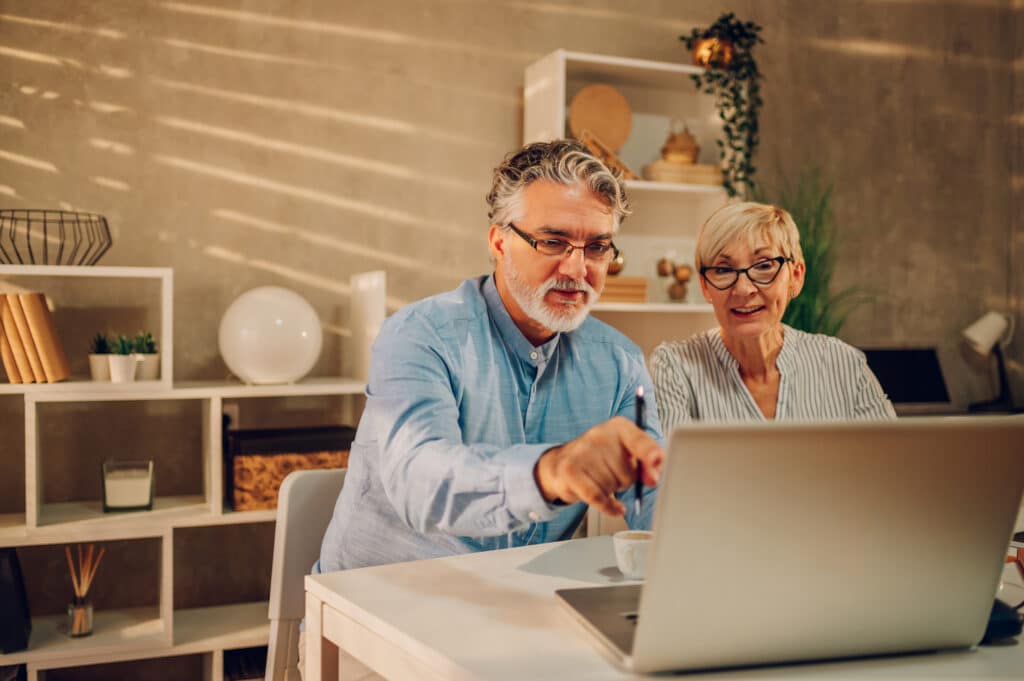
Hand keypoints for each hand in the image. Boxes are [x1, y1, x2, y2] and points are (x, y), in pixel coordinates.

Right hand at [534, 416, 663, 515]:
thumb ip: (647, 464)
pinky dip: (608, 506)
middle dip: (626, 481)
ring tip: (602, 480)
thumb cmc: (602, 458)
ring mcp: (582, 450)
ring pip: (612, 486)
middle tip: (614, 473)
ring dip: (612, 490)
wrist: (562, 463)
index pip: (638, 440)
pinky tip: (613, 506)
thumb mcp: (629, 455)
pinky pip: (596, 497)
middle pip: (628, 473)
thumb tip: (654, 479)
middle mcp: (600, 434)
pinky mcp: (569, 469)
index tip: (657, 460)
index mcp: (619, 427)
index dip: (650, 452)